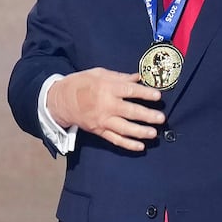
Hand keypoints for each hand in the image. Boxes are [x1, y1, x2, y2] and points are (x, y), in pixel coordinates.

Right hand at [47, 68, 164, 150]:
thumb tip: (139, 77)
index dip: (145, 94)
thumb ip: (121, 77)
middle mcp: (106, 106)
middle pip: (130, 112)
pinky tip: (140, 147)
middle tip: (161, 118)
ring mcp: (102, 120)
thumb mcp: (100, 73)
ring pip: (124, 129)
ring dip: (140, 132)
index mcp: (107, 88)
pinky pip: (115, 139)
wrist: (60, 100)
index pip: (130, 91)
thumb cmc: (82, 83)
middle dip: (147, 116)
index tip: (158, 96)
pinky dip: (128, 144)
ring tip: (154, 134)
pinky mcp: (99, 131)